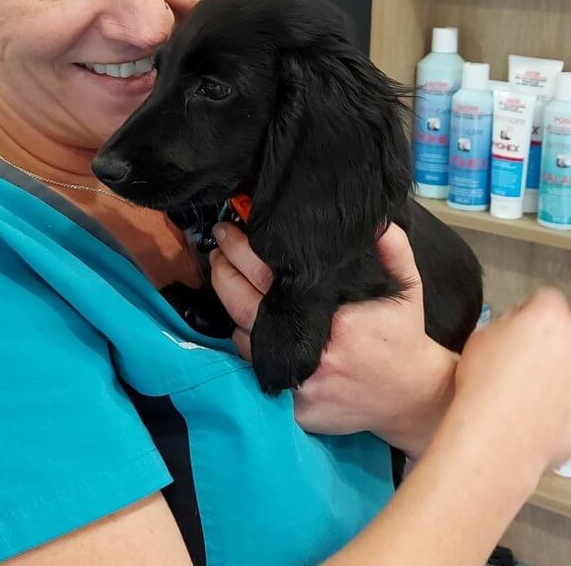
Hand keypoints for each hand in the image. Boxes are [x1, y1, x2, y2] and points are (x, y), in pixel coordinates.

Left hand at [209, 221, 456, 458]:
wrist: (412, 398)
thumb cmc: (402, 336)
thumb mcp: (406, 288)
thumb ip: (393, 249)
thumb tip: (377, 220)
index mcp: (335, 322)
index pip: (268, 280)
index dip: (241, 252)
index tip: (229, 231)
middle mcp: (313, 356)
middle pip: (244, 309)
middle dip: (223, 274)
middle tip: (217, 250)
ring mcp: (300, 387)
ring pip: (246, 342)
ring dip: (235, 311)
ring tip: (230, 280)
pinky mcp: (295, 410)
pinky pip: (258, 370)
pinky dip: (251, 347)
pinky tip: (249, 323)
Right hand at [448, 288, 570, 481]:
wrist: (494, 438)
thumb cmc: (485, 386)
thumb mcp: (481, 335)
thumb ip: (508, 322)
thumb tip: (516, 327)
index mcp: (551, 318)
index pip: (545, 300)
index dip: (526, 312)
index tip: (516, 326)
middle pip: (562, 334)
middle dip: (544, 342)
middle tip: (518, 358)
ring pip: (565, 370)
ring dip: (552, 373)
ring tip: (523, 389)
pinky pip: (566, 403)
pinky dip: (556, 406)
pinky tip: (532, 412)